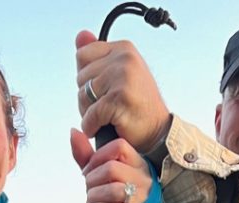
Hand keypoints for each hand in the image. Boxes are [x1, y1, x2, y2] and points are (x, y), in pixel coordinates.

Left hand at [70, 128, 150, 202]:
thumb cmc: (115, 197)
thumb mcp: (101, 173)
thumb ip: (87, 155)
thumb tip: (74, 133)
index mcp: (137, 162)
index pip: (119, 147)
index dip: (97, 157)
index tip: (87, 170)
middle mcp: (143, 177)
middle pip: (111, 169)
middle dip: (91, 180)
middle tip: (88, 189)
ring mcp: (142, 197)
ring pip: (113, 190)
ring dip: (94, 197)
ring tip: (91, 201)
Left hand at [75, 29, 170, 154]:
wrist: (157, 132)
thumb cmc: (136, 107)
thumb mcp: (118, 75)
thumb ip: (97, 56)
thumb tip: (80, 34)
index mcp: (123, 48)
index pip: (82, 56)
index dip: (87, 78)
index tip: (104, 90)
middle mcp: (124, 58)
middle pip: (81, 77)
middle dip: (87, 97)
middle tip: (107, 107)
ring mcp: (123, 77)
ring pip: (83, 96)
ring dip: (89, 113)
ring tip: (107, 117)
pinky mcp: (120, 98)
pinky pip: (90, 115)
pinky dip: (92, 126)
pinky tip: (103, 128)